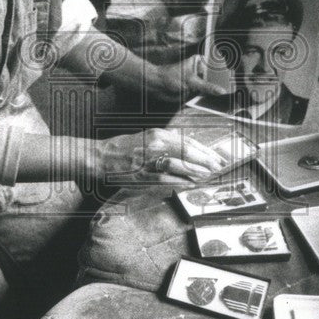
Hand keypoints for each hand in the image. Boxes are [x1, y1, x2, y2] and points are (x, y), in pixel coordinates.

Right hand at [97, 128, 225, 182]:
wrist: (102, 157)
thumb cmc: (124, 148)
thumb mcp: (146, 138)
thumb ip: (165, 140)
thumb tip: (182, 141)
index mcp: (157, 134)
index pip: (187, 141)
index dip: (203, 150)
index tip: (215, 156)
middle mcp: (155, 143)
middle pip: (186, 151)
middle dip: (204, 159)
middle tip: (217, 166)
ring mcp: (149, 159)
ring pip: (178, 164)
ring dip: (195, 170)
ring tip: (207, 175)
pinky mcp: (142, 174)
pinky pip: (165, 177)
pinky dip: (179, 181)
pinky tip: (190, 183)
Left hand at [155, 54, 228, 102]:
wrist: (156, 86)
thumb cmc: (170, 77)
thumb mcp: (191, 81)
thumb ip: (207, 86)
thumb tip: (221, 91)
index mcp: (201, 62)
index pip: (217, 68)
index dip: (225, 75)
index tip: (233, 82)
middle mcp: (201, 71)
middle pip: (215, 79)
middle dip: (222, 86)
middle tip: (232, 93)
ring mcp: (198, 82)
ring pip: (211, 89)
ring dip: (217, 95)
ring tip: (228, 100)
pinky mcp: (195, 92)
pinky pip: (205, 97)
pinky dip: (210, 101)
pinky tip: (217, 104)